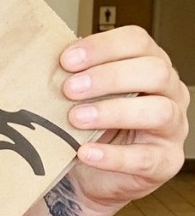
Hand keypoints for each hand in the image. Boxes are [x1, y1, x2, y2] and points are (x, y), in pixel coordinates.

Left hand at [60, 25, 189, 212]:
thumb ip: (73, 75)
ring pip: (159, 111)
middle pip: (154, 71)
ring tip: (76, 118)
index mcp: (148, 64)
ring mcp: (173, 127)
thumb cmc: (88, 124)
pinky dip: (113, 155)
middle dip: (108, 77)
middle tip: (69, 89)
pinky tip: (86, 152)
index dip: (103, 46)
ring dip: (113, 112)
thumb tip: (41, 59)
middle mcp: (169, 92)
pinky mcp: (166, 161)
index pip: (138, 41)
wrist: (90, 174)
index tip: (66, 60)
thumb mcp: (81, 95)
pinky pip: (147, 158)